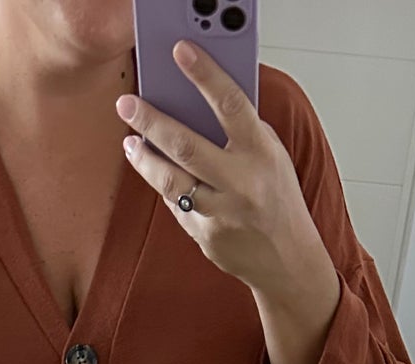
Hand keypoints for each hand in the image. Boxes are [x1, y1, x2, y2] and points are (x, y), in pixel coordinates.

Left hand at [116, 42, 336, 309]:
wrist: (287, 259)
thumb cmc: (277, 198)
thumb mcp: (271, 156)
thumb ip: (240, 132)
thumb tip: (196, 104)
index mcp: (261, 153)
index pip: (231, 105)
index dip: (205, 75)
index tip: (180, 52)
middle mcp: (241, 183)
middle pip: (187, 146)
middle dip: (151, 121)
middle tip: (126, 104)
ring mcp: (221, 213)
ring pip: (171, 181)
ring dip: (145, 158)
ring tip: (131, 141)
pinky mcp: (206, 236)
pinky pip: (177, 205)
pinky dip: (164, 185)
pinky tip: (153, 170)